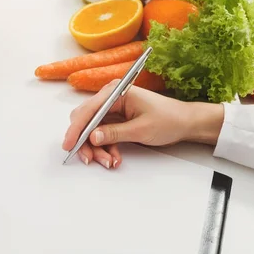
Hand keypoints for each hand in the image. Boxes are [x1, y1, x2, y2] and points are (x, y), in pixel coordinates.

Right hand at [63, 81, 223, 168]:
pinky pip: (102, 135)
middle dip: (86, 142)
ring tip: (110, 162)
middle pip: (86, 121)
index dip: (76, 128)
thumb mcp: (141, 129)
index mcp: (116, 91)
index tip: (69, 145)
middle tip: (91, 159)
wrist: (185, 123)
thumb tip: (93, 137)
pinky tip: (114, 158)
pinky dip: (106, 148)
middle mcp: (111, 97)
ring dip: (97, 149)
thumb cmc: (169, 119)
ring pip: (93, 131)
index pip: (88, 110)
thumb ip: (115, 133)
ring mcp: (113, 109)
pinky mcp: (116, 120)